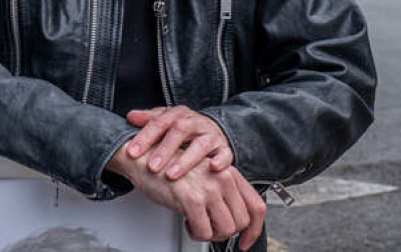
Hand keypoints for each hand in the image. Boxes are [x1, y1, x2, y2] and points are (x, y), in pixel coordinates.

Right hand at [107, 145, 264, 249]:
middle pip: (241, 222)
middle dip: (225, 232)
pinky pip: (204, 231)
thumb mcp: (204, 175)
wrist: (145, 160)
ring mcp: (209, 187)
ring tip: (197, 224)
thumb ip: (222, 191)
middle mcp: (223, 177)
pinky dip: (195, 233)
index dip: (253, 230)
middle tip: (210, 229)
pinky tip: (187, 222)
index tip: (244, 241)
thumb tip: (233, 218)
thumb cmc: (170, 167)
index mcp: (229, 172)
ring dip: (210, 234)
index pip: (256, 207)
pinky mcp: (192, 198)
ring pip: (225, 229)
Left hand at [126, 106, 232, 178]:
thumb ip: (148, 120)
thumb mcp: (164, 121)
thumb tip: (130, 117)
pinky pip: (225, 153)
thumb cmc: (182, 129)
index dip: (145, 137)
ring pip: (200, 144)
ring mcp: (210, 135)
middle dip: (164, 150)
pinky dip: (220, 160)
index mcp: (177, 114)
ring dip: (186, 160)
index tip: (132, 152)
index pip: (159, 122)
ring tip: (172, 175)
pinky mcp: (224, 148)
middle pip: (179, 131)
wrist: (210, 129)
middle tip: (151, 167)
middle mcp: (195, 122)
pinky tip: (212, 168)